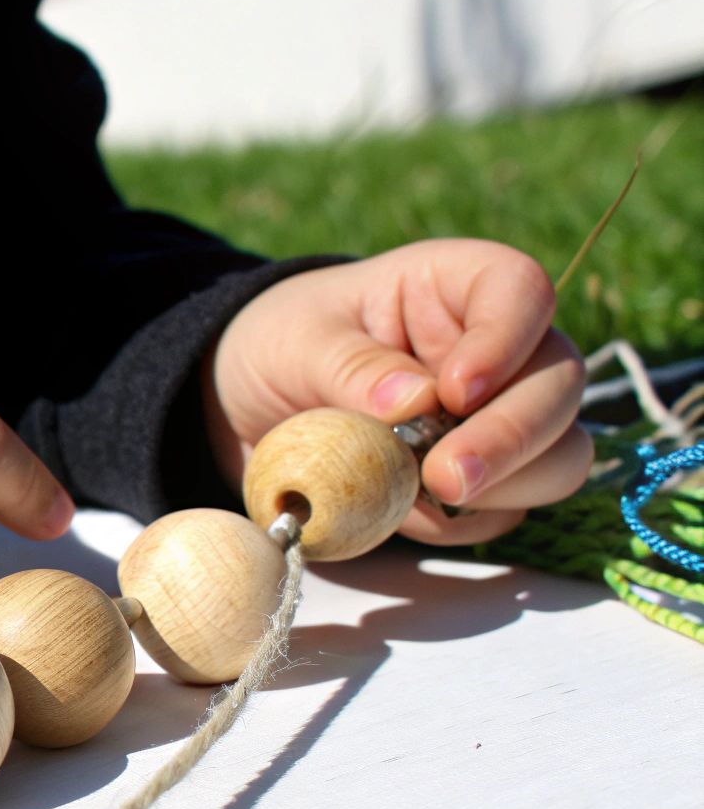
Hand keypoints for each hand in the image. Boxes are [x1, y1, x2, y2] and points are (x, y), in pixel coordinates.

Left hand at [205, 238, 592, 546]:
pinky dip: (467, 521)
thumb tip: (416, 401)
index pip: (521, 290)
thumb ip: (350, 368)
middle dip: (512, 436)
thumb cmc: (279, 345)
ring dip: (508, 485)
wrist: (248, 406)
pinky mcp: (484, 479)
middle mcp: (496, 349)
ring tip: (431, 497)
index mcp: (453, 287)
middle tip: (447, 477)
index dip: (506, 341)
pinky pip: (508, 510)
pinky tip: (408, 513)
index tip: (456, 391)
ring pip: (560, 454)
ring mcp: (499, 417)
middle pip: (559, 383)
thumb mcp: (295, 343)